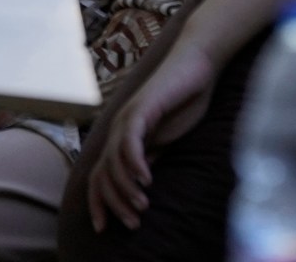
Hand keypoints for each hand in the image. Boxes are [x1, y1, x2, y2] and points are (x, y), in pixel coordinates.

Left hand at [87, 44, 217, 231]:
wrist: (196, 68)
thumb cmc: (184, 101)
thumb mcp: (165, 139)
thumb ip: (150, 158)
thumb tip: (140, 186)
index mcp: (122, 139)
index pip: (101, 176)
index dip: (99, 203)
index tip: (105, 228)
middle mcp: (118, 129)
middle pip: (102, 173)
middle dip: (112, 203)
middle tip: (131, 223)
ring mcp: (127, 118)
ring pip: (114, 160)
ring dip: (125, 187)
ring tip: (142, 207)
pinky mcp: (140, 108)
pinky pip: (130, 139)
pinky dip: (134, 162)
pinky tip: (145, 179)